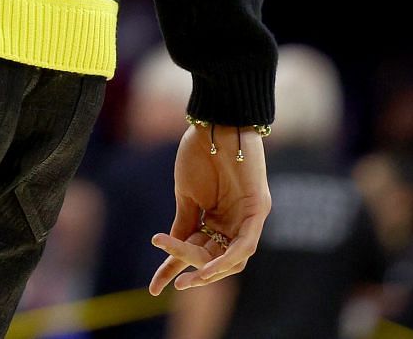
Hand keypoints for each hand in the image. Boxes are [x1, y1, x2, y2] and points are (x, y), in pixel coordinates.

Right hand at [149, 122, 270, 294]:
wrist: (212, 122)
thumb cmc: (199, 152)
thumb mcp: (186, 195)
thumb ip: (184, 224)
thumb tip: (172, 251)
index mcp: (214, 218)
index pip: (196, 251)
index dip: (174, 270)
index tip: (154, 290)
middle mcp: (233, 222)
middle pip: (214, 258)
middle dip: (193, 273)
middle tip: (175, 283)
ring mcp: (247, 217)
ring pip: (231, 258)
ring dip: (209, 272)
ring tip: (186, 280)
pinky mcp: (258, 210)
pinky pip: (245, 245)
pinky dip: (227, 260)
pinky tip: (207, 269)